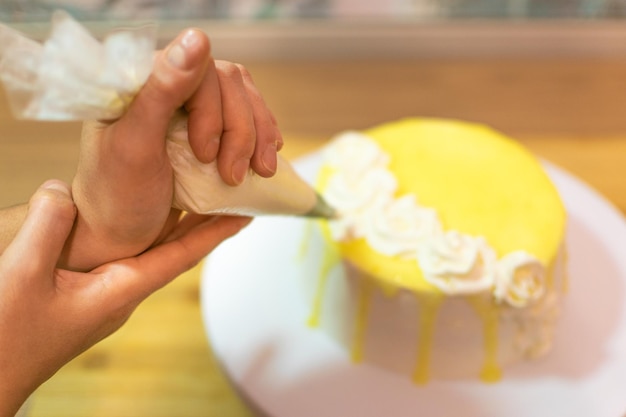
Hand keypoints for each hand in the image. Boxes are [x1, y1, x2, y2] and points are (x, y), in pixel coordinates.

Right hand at [0, 180, 250, 415]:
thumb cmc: (7, 337)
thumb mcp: (22, 276)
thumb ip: (46, 229)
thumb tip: (61, 190)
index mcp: (121, 291)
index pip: (181, 256)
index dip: (214, 234)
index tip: (245, 215)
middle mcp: (122, 294)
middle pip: (172, 251)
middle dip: (202, 223)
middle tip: (225, 193)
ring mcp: (104, 295)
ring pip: (147, 252)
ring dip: (172, 225)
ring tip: (189, 194)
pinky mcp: (85, 294)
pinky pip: (121, 256)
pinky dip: (137, 232)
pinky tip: (129, 217)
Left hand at [64, 28, 280, 270]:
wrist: (119, 238)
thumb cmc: (117, 198)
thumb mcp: (134, 145)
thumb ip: (162, 90)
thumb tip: (199, 38)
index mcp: (142, 83)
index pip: (199, 70)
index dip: (214, 111)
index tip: (205, 155)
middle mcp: (168, 90)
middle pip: (230, 85)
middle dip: (241, 131)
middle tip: (233, 175)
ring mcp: (191, 111)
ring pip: (245, 101)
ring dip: (259, 138)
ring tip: (259, 173)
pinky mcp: (209, 133)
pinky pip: (248, 121)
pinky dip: (262, 140)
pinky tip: (263, 161)